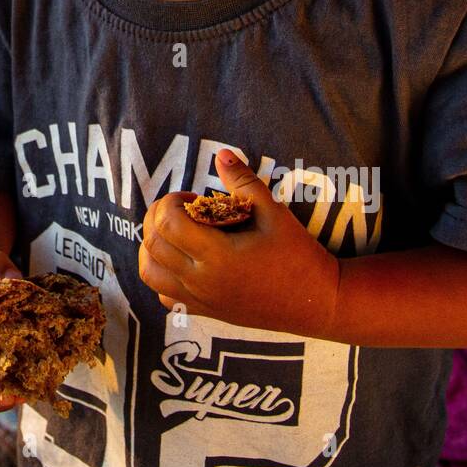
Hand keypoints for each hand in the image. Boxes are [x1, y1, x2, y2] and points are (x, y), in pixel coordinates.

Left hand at [138, 148, 340, 337]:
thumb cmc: (298, 255)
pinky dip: (163, 277)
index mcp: (218, 256)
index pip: (168, 223)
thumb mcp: (274, 213)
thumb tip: (221, 153)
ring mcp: (200, 300)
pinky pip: (165, 297)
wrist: (316, 303)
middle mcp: (202, 281)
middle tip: (181, 209)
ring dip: (152, 246)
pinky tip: (183, 261)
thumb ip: (244, 181)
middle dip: (158, 217)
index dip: (172, 201)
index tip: (193, 197)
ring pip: (149, 273)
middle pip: (153, 244)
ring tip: (175, 232)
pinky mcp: (204, 312)